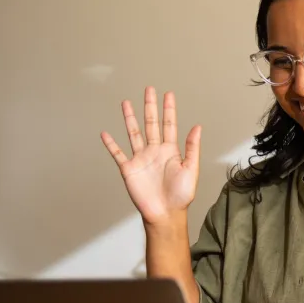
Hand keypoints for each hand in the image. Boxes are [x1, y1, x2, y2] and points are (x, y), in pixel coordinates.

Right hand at [100, 86, 200, 225]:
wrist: (165, 213)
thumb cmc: (181, 196)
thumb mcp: (191, 169)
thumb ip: (192, 148)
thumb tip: (197, 127)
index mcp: (170, 151)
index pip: (169, 125)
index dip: (168, 110)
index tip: (168, 94)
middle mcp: (154, 152)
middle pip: (150, 124)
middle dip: (150, 107)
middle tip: (149, 89)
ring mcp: (141, 159)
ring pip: (134, 134)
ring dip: (130, 118)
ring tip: (125, 103)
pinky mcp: (129, 169)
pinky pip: (118, 154)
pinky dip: (111, 144)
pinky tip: (105, 133)